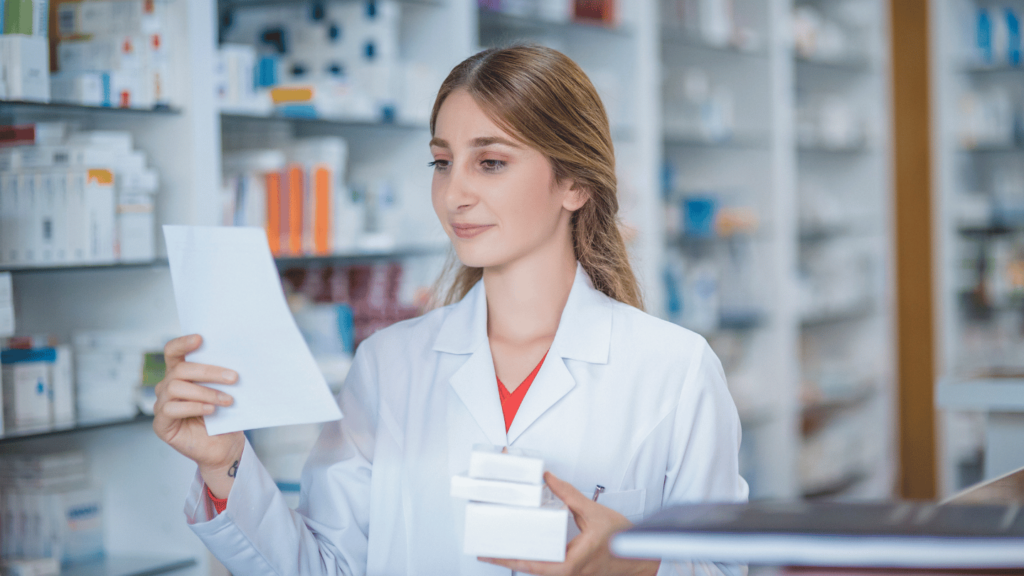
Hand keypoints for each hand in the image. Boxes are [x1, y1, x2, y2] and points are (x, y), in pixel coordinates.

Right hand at [153, 334, 244, 496]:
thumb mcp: (225, 391)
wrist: (225, 446)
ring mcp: (161, 404)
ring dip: (206, 392)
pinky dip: (194, 406)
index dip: (183, 343)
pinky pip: (171, 408)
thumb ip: (221, 376)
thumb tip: (233, 361)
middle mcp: (167, 386)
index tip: (201, 338)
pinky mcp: (161, 424)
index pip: (173, 351)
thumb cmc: (225, 417)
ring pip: (176, 386)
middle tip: (234, 377)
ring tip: (228, 400)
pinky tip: (211, 410)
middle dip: (209, 371)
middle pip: (180, 369)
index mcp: (181, 374)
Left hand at [480, 472, 659, 575]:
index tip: (488, 554)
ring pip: (538, 571)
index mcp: (569, 563)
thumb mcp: (594, 513)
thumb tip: (550, 480)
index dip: (506, 559)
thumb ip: (569, 495)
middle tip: (487, 549)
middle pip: (529, 570)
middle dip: (508, 560)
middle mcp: (567, 573)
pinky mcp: (573, 572)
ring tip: (502, 548)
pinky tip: (527, 550)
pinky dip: (535, 559)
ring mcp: (570, 575)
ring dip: (521, 560)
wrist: (641, 559)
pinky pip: (548, 568)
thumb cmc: (623, 543)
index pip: (530, 564)